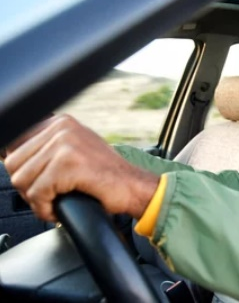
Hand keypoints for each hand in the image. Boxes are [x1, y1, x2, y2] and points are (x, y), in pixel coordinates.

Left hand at [4, 114, 158, 221]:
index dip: (23, 170)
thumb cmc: (105, 176)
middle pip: (13, 163)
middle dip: (27, 187)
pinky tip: (59, 209)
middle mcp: (61, 127)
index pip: (14, 144)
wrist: (133, 187)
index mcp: (60, 121)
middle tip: (48, 197)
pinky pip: (37, 193)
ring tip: (55, 202)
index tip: (39, 182)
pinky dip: (45, 209)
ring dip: (36, 200)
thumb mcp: (74, 151)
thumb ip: (46, 148)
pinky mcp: (67, 164)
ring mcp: (64, 144)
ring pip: (21, 180)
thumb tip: (7, 155)